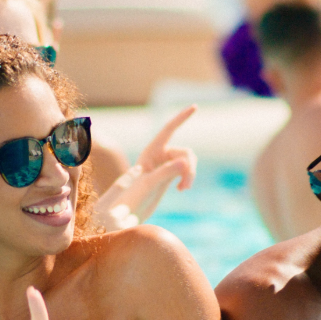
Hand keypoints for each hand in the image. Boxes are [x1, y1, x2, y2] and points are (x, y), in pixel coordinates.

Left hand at [92, 105, 197, 229]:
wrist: (126, 212)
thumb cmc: (132, 196)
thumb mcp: (148, 183)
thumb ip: (167, 172)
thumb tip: (187, 163)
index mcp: (151, 150)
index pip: (169, 129)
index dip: (181, 118)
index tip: (194, 107)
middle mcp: (160, 155)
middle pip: (184, 152)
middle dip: (189, 167)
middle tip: (186, 185)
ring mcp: (165, 165)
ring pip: (188, 163)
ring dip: (190, 174)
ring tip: (183, 189)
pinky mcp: (170, 176)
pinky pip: (185, 171)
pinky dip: (187, 179)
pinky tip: (181, 189)